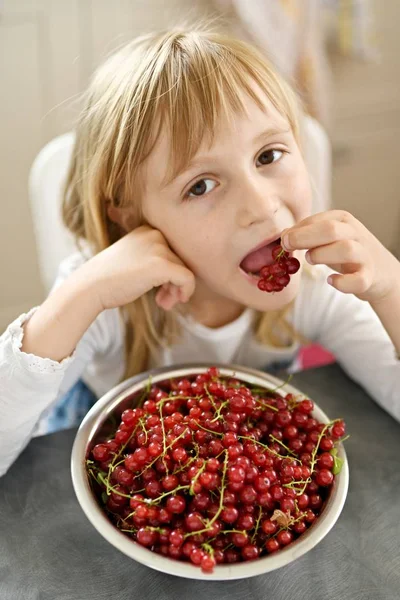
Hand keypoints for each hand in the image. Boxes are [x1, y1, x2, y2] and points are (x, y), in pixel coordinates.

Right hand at [85, 225, 195, 310]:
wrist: (90, 287)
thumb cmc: (108, 280)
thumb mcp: (132, 260)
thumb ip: (153, 261)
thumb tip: (181, 277)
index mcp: (146, 231)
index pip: (171, 251)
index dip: (170, 273)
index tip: (161, 290)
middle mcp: (153, 234)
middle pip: (179, 261)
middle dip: (173, 283)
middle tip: (163, 300)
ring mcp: (158, 248)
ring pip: (184, 270)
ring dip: (176, 290)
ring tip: (164, 303)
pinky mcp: (162, 265)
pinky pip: (187, 278)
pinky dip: (185, 292)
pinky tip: (171, 302)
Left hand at [281, 210, 399, 303]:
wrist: (380, 271)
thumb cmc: (345, 252)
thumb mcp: (327, 237)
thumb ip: (307, 234)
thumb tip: (283, 236)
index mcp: (343, 220)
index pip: (317, 220)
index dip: (297, 230)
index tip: (283, 240)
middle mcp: (356, 233)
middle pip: (330, 230)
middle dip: (304, 238)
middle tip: (287, 247)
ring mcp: (365, 255)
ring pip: (345, 249)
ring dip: (321, 255)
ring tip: (310, 260)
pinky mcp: (370, 277)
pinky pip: (358, 280)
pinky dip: (341, 283)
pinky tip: (331, 281)